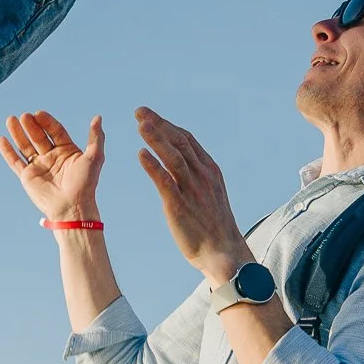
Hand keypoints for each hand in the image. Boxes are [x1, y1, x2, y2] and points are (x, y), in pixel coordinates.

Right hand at [0, 110, 104, 222]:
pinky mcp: (27, 177)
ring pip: (25, 146)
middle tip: (25, 116)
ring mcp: (39, 166)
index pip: (56, 131)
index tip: (39, 113)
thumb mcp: (95, 157)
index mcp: (67, 151)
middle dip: (31, 126)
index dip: (47, 122)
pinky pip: (15, 162)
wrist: (72, 206)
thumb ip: (95, 137)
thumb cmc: (85, 184)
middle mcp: (52, 157)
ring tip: (10, 119)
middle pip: (39, 136)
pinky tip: (1, 139)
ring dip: (18, 133)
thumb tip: (98, 117)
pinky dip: (7, 151)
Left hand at [135, 108, 248, 279]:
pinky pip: (165, 182)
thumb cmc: (215, 226)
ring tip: (140, 124)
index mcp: (210, 171)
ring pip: (173, 157)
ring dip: (156, 138)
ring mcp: (192, 190)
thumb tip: (186, 165)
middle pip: (179, 142)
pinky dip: (153, 166)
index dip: (168, 125)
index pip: (188, 140)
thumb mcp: (211, 194)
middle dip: (159, 124)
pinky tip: (141, 154)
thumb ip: (198, 177)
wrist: (224, 252)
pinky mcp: (179, 206)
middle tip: (139, 111)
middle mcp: (202, 176)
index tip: (151, 116)